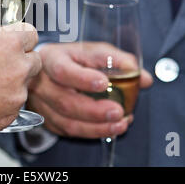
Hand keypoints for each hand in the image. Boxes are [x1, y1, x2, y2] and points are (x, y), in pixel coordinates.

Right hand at [0, 23, 41, 132]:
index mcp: (9, 43)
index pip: (31, 34)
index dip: (21, 37)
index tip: (14, 41)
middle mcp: (20, 67)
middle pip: (34, 60)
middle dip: (22, 61)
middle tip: (3, 64)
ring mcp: (18, 93)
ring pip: (24, 85)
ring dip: (12, 84)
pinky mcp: (12, 114)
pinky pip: (14, 105)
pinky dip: (4, 103)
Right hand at [27, 42, 152, 138]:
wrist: (47, 68)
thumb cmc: (72, 58)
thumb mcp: (93, 51)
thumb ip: (118, 61)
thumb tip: (142, 79)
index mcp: (52, 59)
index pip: (63, 70)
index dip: (82, 79)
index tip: (103, 83)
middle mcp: (43, 83)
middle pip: (64, 101)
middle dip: (94, 111)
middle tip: (118, 112)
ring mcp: (42, 103)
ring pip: (66, 121)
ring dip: (95, 127)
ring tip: (119, 124)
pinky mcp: (47, 118)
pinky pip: (67, 131)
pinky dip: (90, 132)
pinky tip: (107, 128)